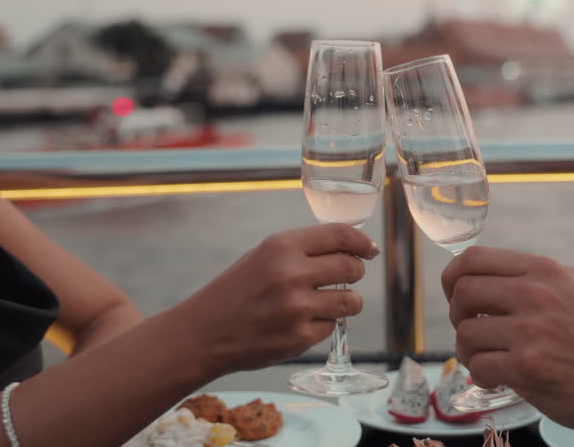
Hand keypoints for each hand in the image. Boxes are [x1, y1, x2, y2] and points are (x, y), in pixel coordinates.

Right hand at [174, 223, 379, 373]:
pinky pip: (331, 326)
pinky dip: (324, 324)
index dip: (362, 242)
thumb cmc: (237, 291)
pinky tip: (302, 322)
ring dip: (349, 302)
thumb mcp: (264, 256)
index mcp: (281, 246)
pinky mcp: (299, 337)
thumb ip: (304, 250)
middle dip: (356, 271)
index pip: (340, 235)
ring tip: (331, 302)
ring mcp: (297, 308)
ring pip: (351, 301)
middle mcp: (291, 274)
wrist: (204, 333)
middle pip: (351, 267)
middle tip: (349, 276)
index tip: (370, 249)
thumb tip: (350, 247)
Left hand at [441, 247, 573, 446]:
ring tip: (491, 361)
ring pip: (465, 334)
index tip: (456, 297)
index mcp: (542, 270)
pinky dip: (482, 377)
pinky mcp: (527, 366)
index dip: (453, 279)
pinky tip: (500, 378)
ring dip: (470, 353)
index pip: (473, 259)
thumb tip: (466, 286)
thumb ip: (523, 283)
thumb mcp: (566, 292)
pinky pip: (477, 367)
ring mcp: (530, 330)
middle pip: (462, 293)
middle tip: (476, 334)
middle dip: (458, 317)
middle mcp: (534, 293)